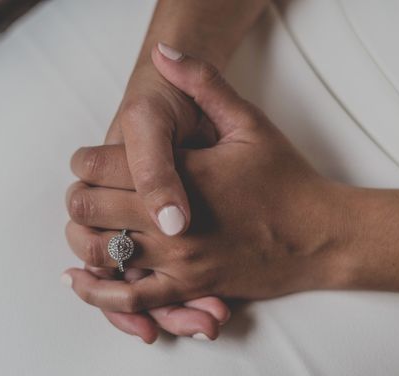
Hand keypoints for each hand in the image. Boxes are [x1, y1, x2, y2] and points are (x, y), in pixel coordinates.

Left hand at [64, 47, 350, 319]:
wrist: (319, 235)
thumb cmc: (285, 179)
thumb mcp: (249, 121)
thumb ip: (203, 82)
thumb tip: (164, 51)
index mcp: (183, 173)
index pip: (100, 165)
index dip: (83, 160)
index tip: (88, 160)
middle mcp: (172, 221)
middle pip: (89, 209)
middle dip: (79, 196)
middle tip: (85, 190)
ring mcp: (179, 260)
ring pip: (101, 253)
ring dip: (81, 238)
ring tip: (80, 227)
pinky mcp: (189, 288)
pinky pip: (131, 301)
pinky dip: (98, 293)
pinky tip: (79, 280)